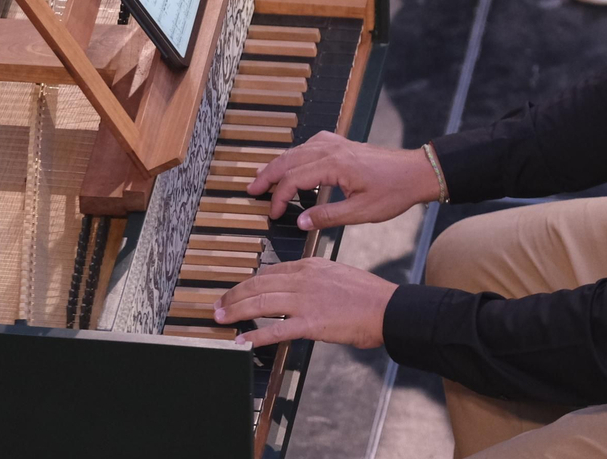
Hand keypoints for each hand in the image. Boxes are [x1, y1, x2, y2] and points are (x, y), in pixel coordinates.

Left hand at [215, 257, 397, 348]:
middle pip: (258, 285)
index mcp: (311, 265)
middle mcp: (304, 279)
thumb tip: (298, 289)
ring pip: (261, 303)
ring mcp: (306, 301)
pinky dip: (256, 335)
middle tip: (218, 305)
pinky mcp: (311, 323)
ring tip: (221, 318)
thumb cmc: (369, 295)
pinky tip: (242, 340)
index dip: (248, 283)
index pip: (270, 271)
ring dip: (236, 311)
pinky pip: (276, 329)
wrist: (387, 308)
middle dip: (234, 296)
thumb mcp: (338, 274)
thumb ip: (315, 279)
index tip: (237, 291)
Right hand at [247, 130, 440, 229]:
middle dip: (268, 175)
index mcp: (335, 165)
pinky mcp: (344, 144)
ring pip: (298, 150)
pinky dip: (297, 154)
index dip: (279, 197)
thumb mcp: (361, 212)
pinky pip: (312, 144)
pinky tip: (295, 162)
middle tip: (252, 190)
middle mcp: (333, 149)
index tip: (273, 214)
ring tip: (265, 178)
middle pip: (289, 159)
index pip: (294, 179)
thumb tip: (301, 221)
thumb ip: (328, 217)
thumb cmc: (394, 191)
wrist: (417, 172)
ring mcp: (338, 144)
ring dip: (280, 163)